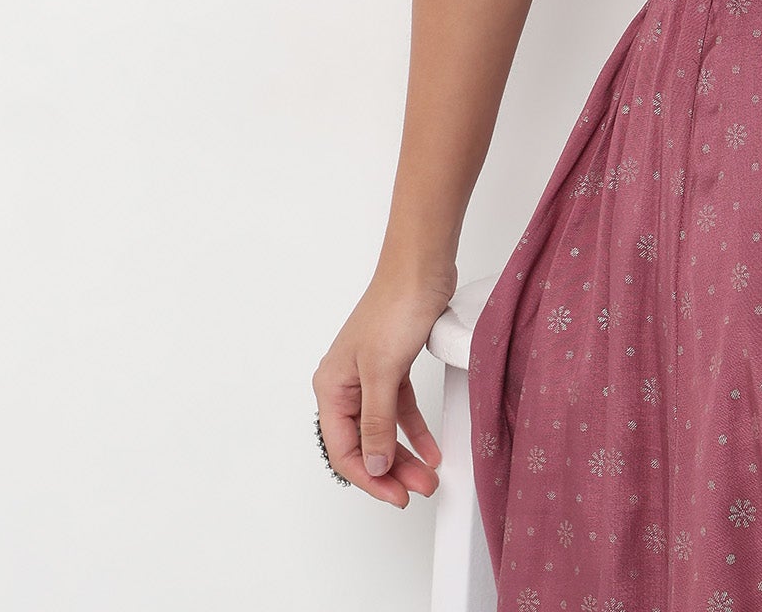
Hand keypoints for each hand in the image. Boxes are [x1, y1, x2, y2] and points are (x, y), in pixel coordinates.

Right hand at [312, 263, 458, 505]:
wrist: (421, 266)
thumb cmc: (395, 306)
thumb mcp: (383, 372)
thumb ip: (376, 422)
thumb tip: (373, 463)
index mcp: (331, 386)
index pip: (343, 449)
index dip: (369, 477)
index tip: (395, 495)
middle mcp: (346, 384)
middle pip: (364, 443)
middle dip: (391, 470)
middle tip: (418, 490)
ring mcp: (371, 376)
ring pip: (384, 429)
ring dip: (405, 455)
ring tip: (428, 477)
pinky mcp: (394, 366)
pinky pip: (400, 410)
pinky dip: (415, 430)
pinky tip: (430, 448)